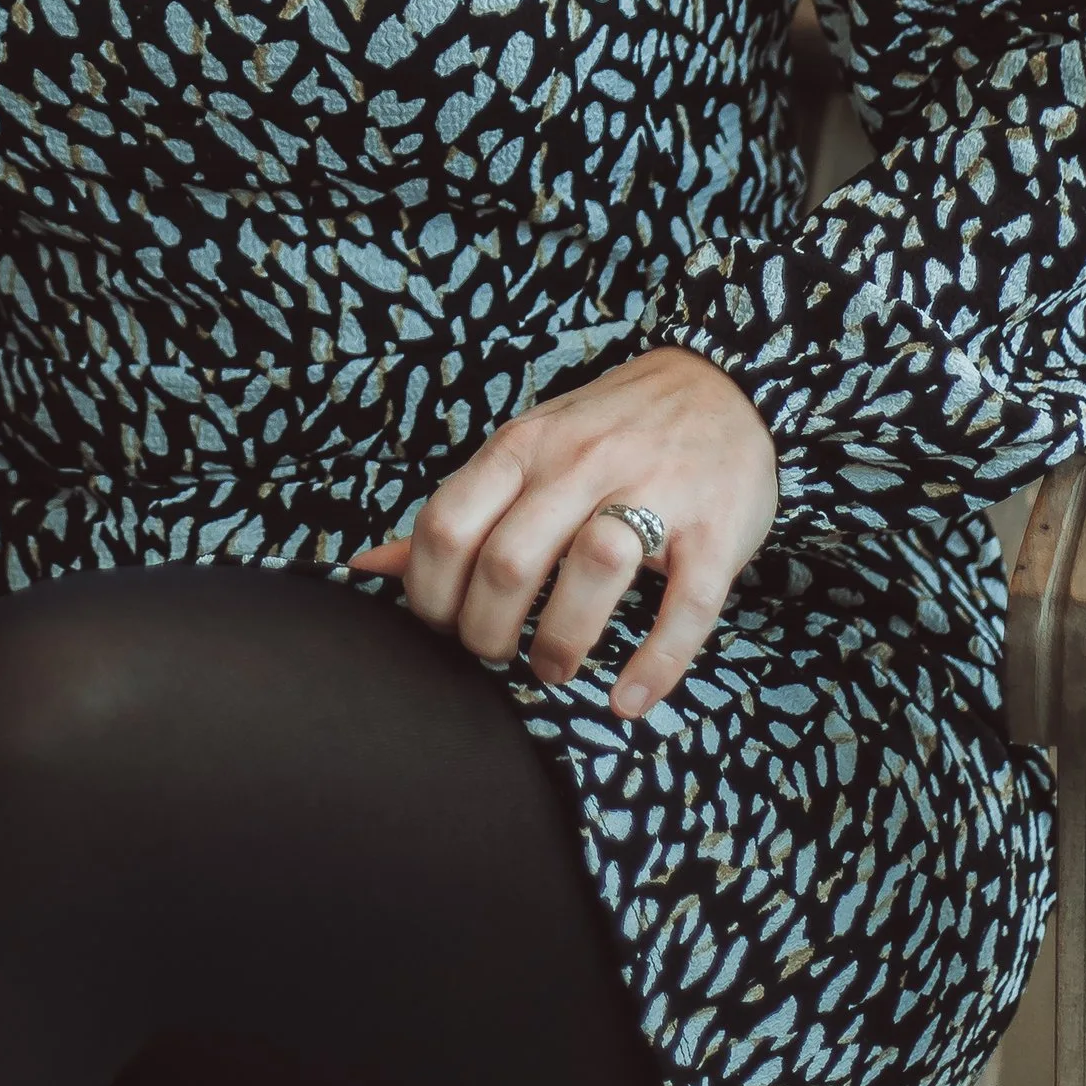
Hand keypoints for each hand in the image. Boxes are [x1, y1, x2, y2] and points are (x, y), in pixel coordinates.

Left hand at [350, 344, 776, 715]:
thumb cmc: (606, 432)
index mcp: (524, 445)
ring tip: (552, 669)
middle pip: (509, 559)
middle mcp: (582, 461)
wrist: (720, 385)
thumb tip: (366, 567)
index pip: (446, 523)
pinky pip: (685, 606)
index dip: (427, 593)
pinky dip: (654, 664)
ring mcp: (654, 491)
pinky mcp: (714, 530)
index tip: (442, 626)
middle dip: (487, 632)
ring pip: (593, 568)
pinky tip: (626, 700)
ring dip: (561, 641)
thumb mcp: (526, 451)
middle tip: (495, 658)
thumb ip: (458, 510)